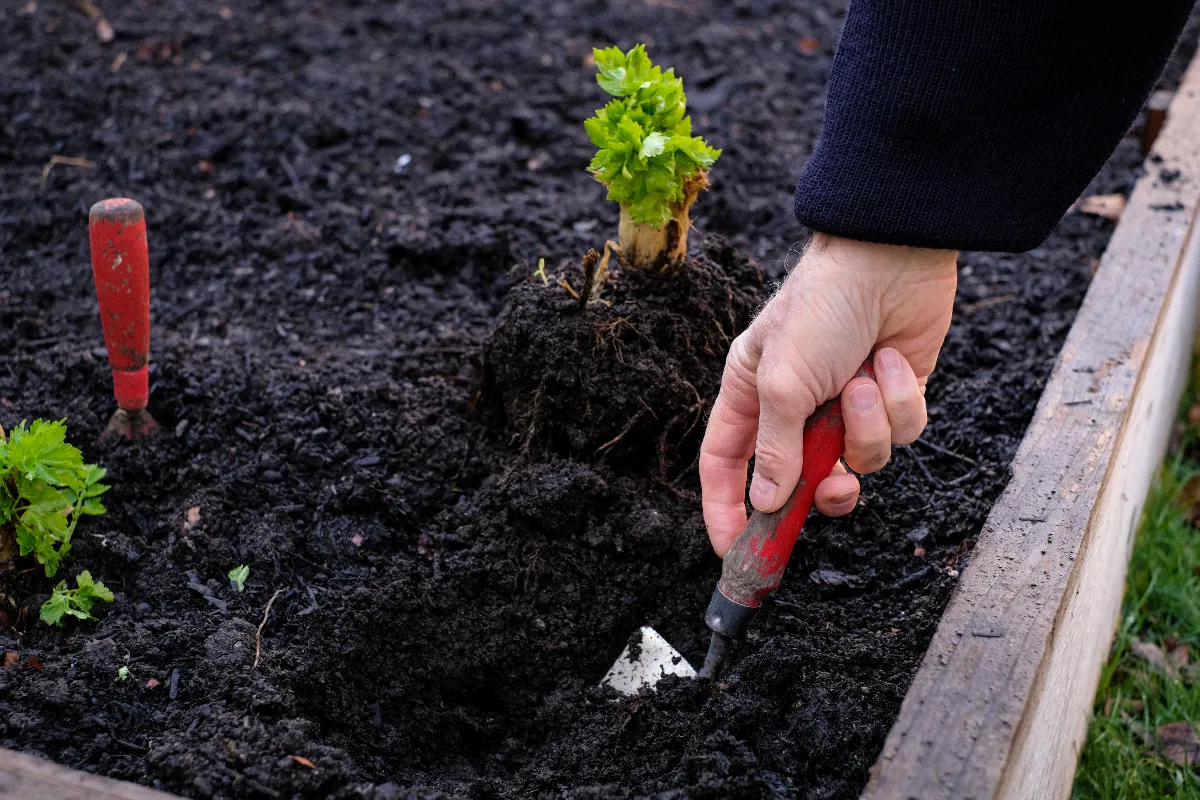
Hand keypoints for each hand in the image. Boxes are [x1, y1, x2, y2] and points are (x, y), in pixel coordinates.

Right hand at [699, 233, 957, 555]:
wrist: (893, 258)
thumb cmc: (821, 307)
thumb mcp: (783, 382)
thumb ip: (775, 450)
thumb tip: (766, 504)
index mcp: (750, 395)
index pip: (725, 466)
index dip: (726, 511)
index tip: (736, 553)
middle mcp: (795, 406)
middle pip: (797, 480)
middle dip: (820, 487)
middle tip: (834, 490)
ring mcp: (846, 406)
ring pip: (858, 460)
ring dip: (865, 426)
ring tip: (862, 380)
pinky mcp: (891, 400)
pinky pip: (899, 434)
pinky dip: (897, 403)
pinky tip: (888, 362)